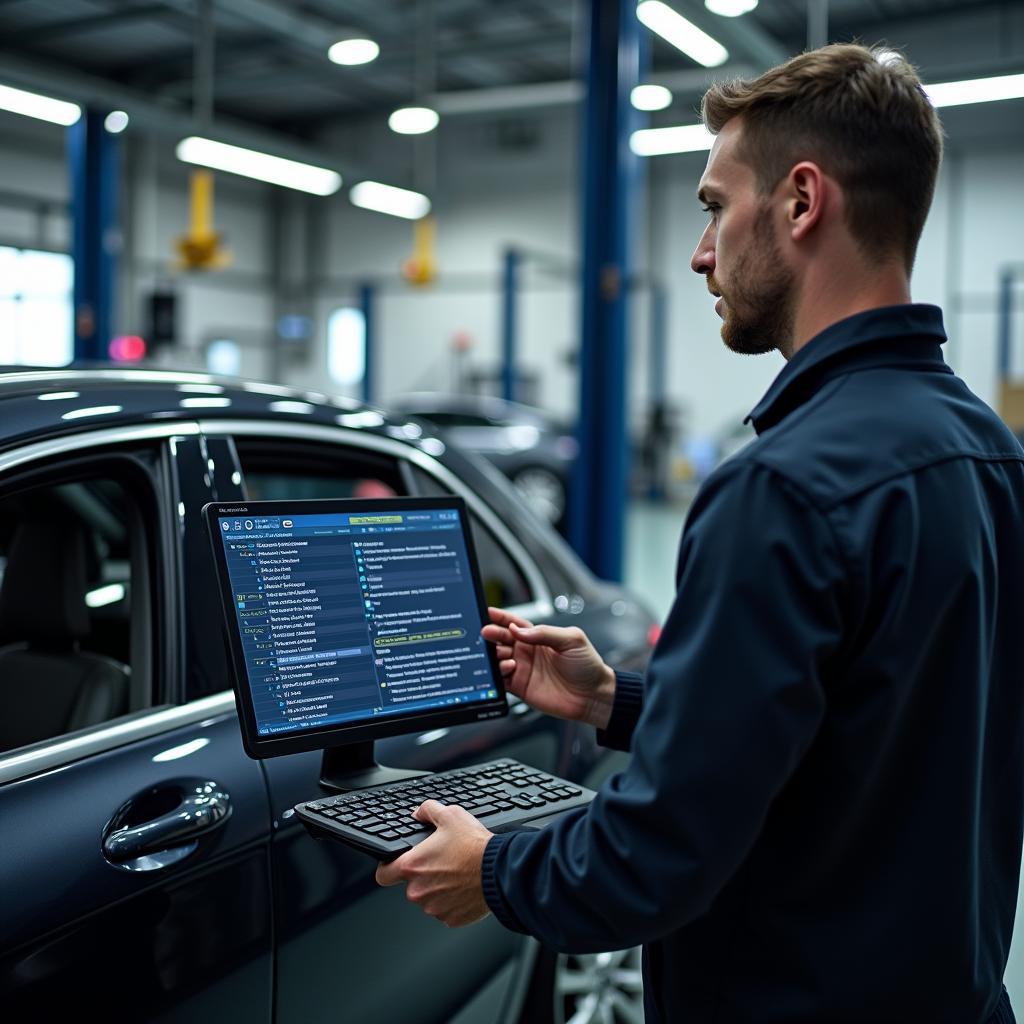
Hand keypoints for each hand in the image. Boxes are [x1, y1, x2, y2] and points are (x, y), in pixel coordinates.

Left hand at [375, 800, 491, 926]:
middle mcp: (418, 891)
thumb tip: (418, 813)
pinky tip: (465, 887)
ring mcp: (434, 908)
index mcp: (412, 866)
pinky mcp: (451, 919)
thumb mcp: (450, 815)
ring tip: (457, 874)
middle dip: (423, 876)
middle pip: (411, 886)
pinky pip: (446, 910)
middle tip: (442, 863)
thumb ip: (428, 811)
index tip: (396, 866)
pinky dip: (453, 902)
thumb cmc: (474, 845)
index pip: (383, 875)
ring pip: (429, 899)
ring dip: (438, 889)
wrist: (498, 871)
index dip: (388, 868)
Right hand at [481, 607, 616, 728]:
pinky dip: (499, 673)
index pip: (515, 624)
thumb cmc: (587, 666)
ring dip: (495, 654)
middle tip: (486, 632)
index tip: (488, 612)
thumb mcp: (571, 639)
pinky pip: (502, 680)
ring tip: (501, 654)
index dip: (501, 618)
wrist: (593, 695)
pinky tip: (508, 667)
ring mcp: (523, 670)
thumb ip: (545, 632)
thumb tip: (519, 630)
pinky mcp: (521, 688)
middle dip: (492, 634)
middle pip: (503, 639)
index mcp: (539, 637)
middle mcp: (528, 652)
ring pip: (498, 659)